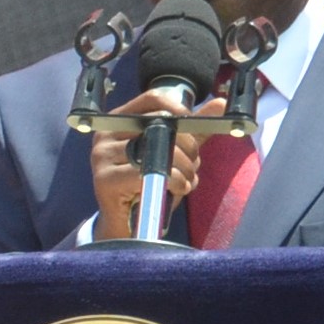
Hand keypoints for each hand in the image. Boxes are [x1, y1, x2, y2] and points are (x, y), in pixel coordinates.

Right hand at [90, 92, 226, 239]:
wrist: (127, 224)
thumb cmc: (148, 183)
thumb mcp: (173, 152)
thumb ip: (193, 129)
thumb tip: (221, 104)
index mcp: (119, 120)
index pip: (152, 99)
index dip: (179, 109)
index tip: (194, 127)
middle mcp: (106, 134)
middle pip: (158, 124)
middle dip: (188, 146)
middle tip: (195, 165)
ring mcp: (102, 156)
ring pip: (156, 150)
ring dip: (184, 168)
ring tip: (188, 181)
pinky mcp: (105, 180)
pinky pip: (148, 173)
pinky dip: (173, 181)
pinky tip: (179, 189)